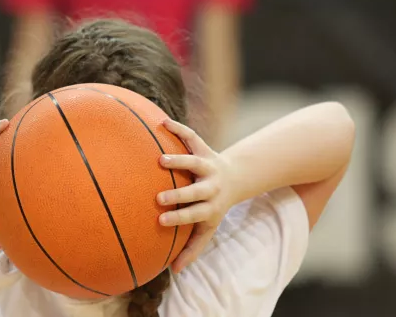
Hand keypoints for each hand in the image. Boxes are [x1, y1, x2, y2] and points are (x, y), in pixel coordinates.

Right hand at [157, 119, 237, 271]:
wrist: (237, 178)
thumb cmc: (214, 208)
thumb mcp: (209, 228)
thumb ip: (193, 249)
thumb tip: (175, 272)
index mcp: (210, 206)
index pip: (194, 214)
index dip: (179, 217)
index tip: (160, 220)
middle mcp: (210, 186)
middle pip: (195, 191)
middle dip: (179, 194)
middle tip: (159, 196)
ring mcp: (208, 165)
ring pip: (195, 161)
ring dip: (178, 161)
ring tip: (159, 160)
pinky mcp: (204, 148)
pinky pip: (191, 137)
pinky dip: (178, 129)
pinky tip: (161, 123)